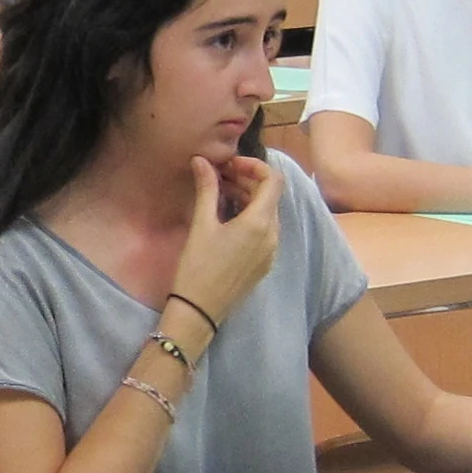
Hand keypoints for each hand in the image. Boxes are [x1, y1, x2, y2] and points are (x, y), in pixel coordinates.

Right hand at [168, 156, 284, 328]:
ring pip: (268, 213)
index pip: (273, 180)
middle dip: (248, 180)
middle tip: (220, 175)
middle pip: (270, 195)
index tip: (229, 165)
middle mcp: (273, 235)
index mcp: (260, 223)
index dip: (254, 166)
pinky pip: (265, 231)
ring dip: (248, 198)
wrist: (199, 311)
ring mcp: (271, 251)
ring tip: (220, 193)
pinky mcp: (265, 263)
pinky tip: (227, 217)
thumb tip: (202, 160)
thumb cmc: (198, 267)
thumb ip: (206, 189)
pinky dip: (250, 216)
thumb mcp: (201, 225)